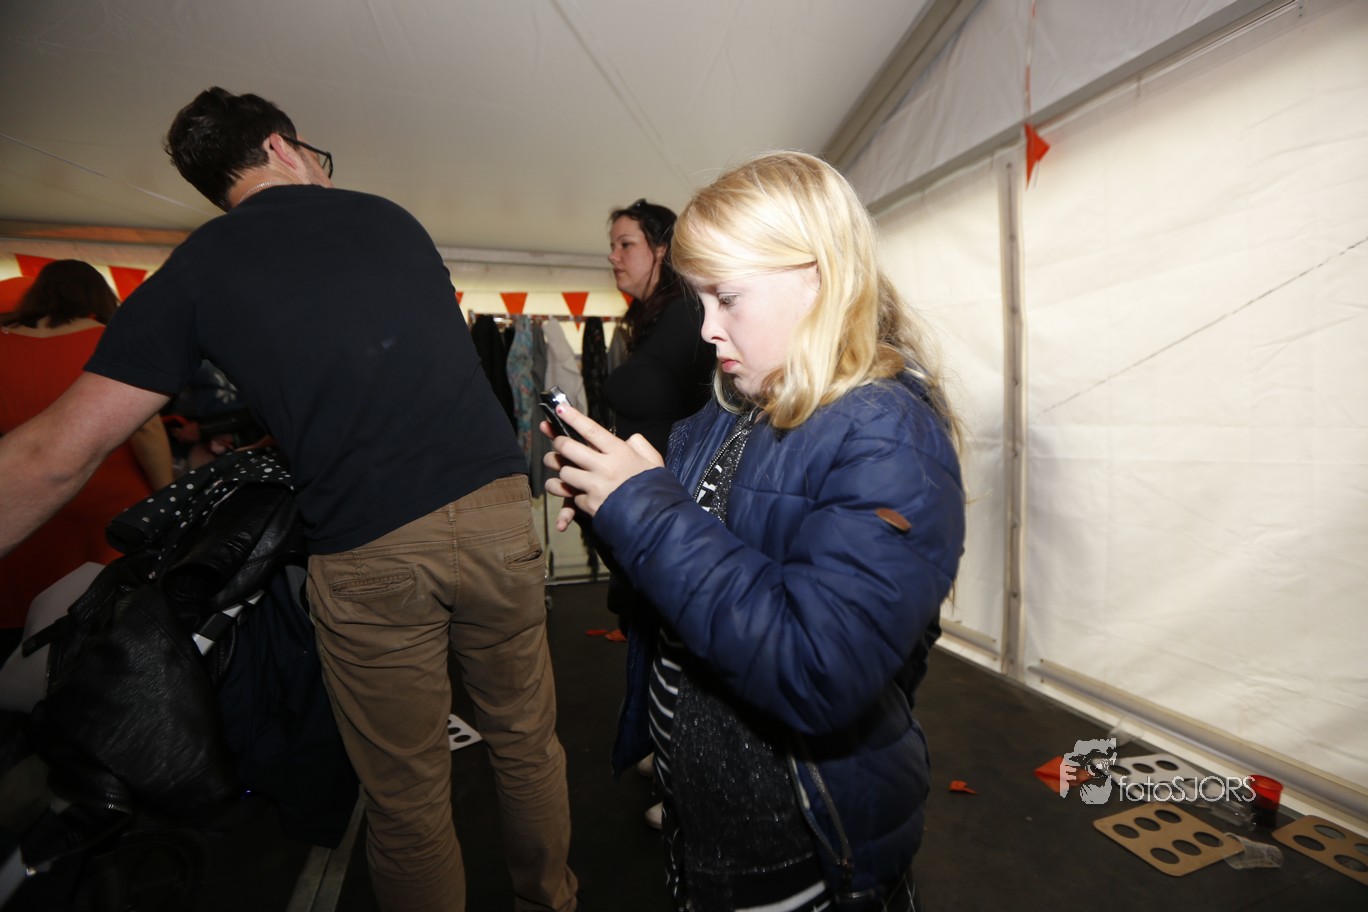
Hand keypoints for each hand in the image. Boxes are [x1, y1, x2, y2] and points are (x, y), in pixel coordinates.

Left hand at [541, 403, 662, 529]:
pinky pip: (572, 496)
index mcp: (620, 453)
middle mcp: (604, 467)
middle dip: (559, 443)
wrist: (657, 519)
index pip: (591, 430)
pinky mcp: (590, 505)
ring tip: (566, 471)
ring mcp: (595, 487)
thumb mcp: (653, 461)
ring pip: (564, 472)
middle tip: (559, 443)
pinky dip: (573, 495)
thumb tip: (628, 439)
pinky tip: (579, 494)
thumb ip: (639, 445)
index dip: (573, 418)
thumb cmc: (655, 488)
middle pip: (569, 448)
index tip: (560, 408)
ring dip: (562, 472)